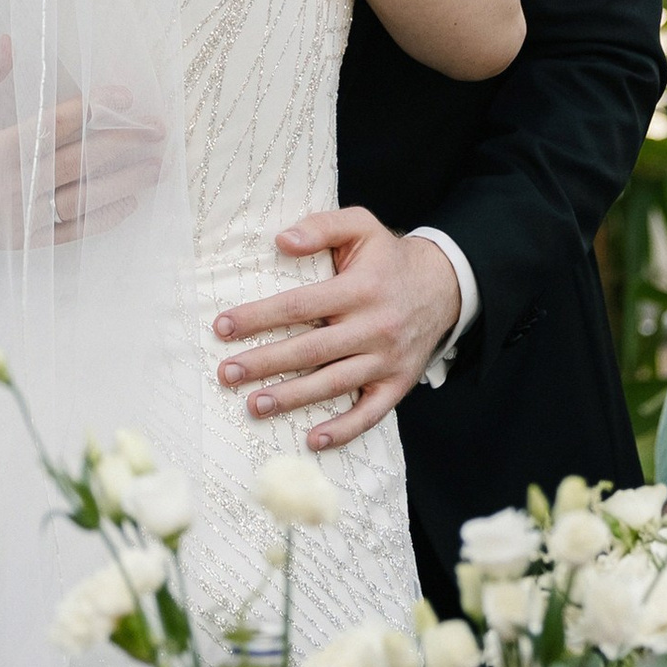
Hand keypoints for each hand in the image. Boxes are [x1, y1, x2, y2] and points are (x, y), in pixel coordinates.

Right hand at [0, 38, 166, 258]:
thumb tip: (13, 42)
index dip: (93, 110)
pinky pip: (68, 233)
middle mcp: (4, 194)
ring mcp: (13, 225)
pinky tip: (129, 201)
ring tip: (158, 165)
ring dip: (124, 183)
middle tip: (159, 129)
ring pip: (80, 201)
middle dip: (123, 146)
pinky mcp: (16, 244)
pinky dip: (102, 219)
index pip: (52, 128)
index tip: (125, 94)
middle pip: (76, 165)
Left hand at [215, 206, 460, 445]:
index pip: (299, 306)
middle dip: (264, 363)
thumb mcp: (360, 226)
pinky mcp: (398, 383)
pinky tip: (313, 440)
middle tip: (227, 373)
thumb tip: (282, 241)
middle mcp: (375, 327)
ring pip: (334, 384)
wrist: (444, 285)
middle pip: (311, 350)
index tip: (222, 327)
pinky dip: (344, 430)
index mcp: (360, 289)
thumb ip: (321, 227)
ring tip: (254, 405)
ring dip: (292, 398)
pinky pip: (371, 413)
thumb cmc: (388, 257)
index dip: (258, 317)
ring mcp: (388, 359)